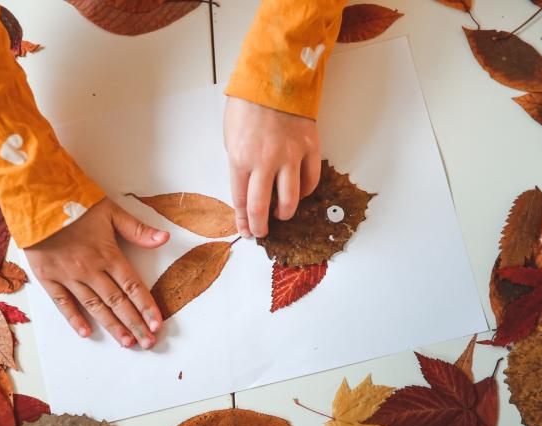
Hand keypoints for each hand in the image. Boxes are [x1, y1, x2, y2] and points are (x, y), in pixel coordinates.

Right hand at [24, 198, 168, 348]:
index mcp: (108, 254)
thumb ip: (137, 229)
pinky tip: (87, 333)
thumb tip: (164, 239)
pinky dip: (75, 318)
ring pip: (94, 307)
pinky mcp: (48, 277)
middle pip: (117, 302)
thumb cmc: (74, 203)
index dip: (147, 307)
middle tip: (147, 343)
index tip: (157, 325)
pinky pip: (63, 302)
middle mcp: (90, 269)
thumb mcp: (110, 210)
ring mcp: (68, 275)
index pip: (133, 286)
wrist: (36, 198)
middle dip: (134, 324)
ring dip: (112, 326)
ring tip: (126, 342)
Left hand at [223, 96, 321, 237]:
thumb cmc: (248, 103)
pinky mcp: (310, 148)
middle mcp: (265, 161)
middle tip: (262, 232)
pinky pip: (310, 180)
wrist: (274, 77)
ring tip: (281, 215)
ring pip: (290, 199)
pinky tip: (298, 192)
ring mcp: (290, 156)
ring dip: (285, 213)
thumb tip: (248, 187)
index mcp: (240, 158)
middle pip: (262, 207)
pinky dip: (304, 191)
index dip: (243, 220)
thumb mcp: (231, 135)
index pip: (241, 200)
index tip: (246, 230)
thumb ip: (240, 163)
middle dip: (261, 225)